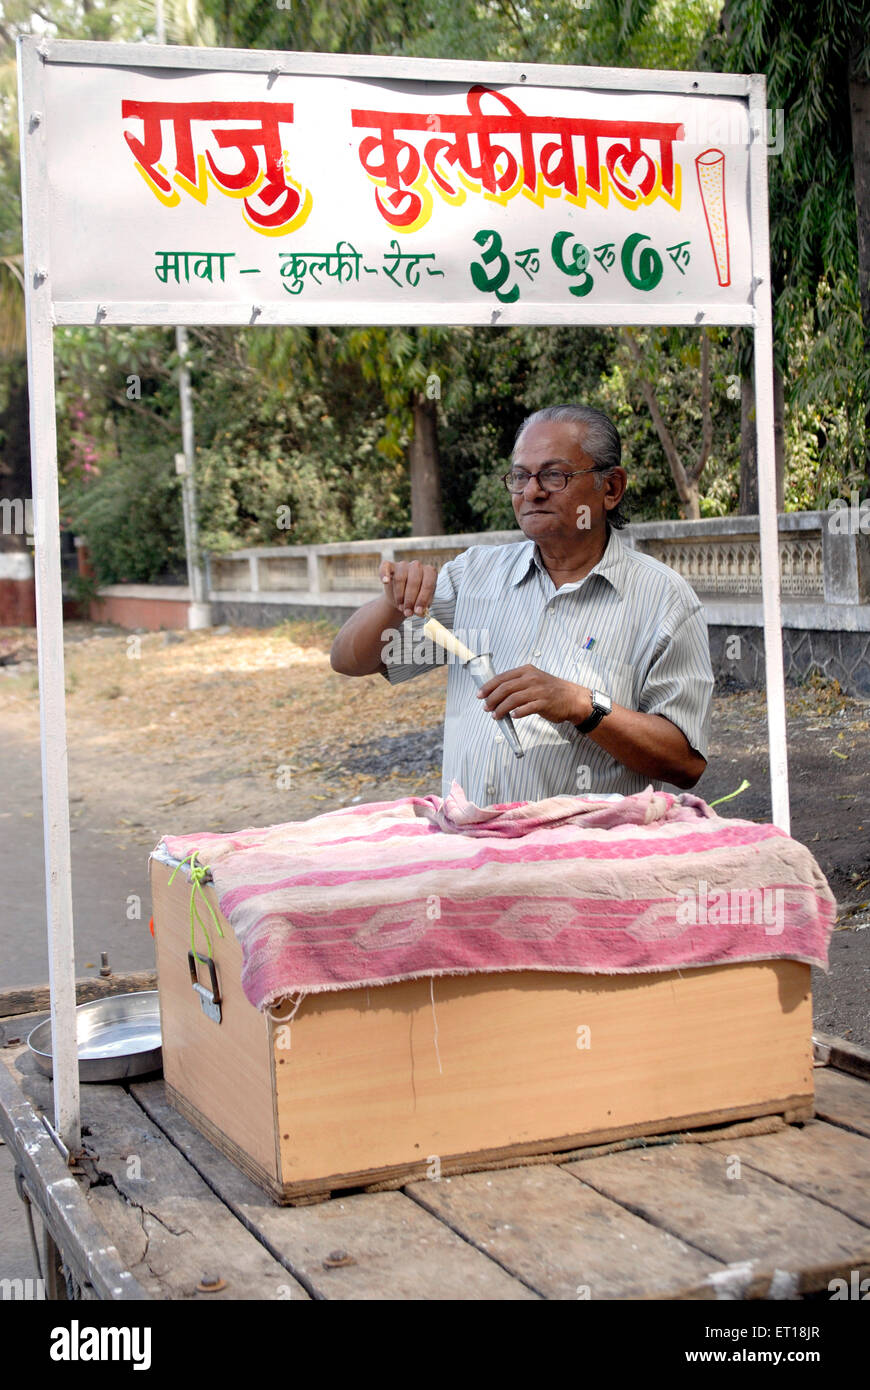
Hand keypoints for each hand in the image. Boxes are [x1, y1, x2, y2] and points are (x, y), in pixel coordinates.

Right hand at [379, 560, 437, 617]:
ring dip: (399, 596)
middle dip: (410, 600)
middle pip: (414, 582)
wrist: (401, 597)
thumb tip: (419, 612)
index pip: (428, 584)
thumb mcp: (422, 604)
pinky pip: (386, 567)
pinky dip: (384, 574)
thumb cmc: (415, 598)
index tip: (418, 612)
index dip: (423, 599)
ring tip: (400, 607)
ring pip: (400, 579)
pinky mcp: (390, 566)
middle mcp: (417, 566)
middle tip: (408, 613)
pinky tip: (385, 581)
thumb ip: (423, 607)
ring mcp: (403, 564)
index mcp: (430, 572)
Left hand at [477, 665, 592, 724]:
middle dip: (492, 699)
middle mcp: (531, 678)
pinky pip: (526, 708)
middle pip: (505, 688)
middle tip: (486, 707)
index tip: (480, 695)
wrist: (572, 698)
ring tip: (496, 715)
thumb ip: (517, 683)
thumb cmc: (551, 690)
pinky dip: (517, 713)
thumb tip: (496, 692)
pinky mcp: (544, 703)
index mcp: (527, 671)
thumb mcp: (534, 679)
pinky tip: (512, 716)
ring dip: (501, 709)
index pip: (502, 677)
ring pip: (513, 699)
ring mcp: (538, 690)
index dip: (488, 686)